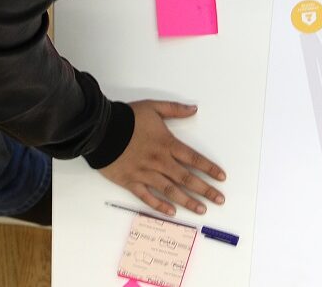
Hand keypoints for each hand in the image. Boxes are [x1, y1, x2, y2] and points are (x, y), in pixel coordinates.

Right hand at [99, 100, 226, 215]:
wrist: (99, 129)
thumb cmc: (126, 118)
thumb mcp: (153, 107)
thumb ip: (175, 109)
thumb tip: (194, 109)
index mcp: (167, 144)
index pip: (194, 159)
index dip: (209, 169)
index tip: (222, 178)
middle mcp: (159, 161)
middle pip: (187, 178)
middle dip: (205, 190)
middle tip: (219, 200)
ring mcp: (145, 173)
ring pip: (170, 190)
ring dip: (187, 201)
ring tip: (201, 209)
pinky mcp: (130, 182)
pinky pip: (147, 197)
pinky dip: (159, 205)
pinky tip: (171, 212)